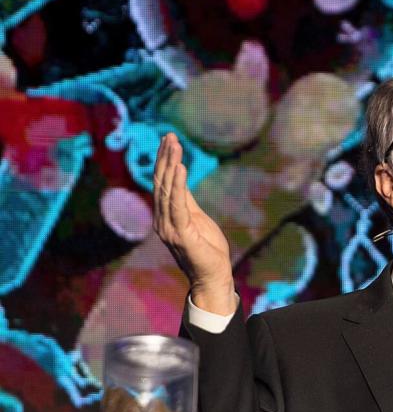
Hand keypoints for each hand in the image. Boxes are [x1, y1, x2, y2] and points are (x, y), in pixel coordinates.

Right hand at [153, 133, 234, 314]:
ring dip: (170, 165)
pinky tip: (180, 168)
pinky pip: (177, 205)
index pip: (162, 183)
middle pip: (161, 182)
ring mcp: (169, 227)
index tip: (169, 140)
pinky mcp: (181, 233)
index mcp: (166, 216)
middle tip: (169, 135)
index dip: (164, 161)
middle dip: (165, 157)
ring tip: (174, 144)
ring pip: (166, 190)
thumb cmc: (207, 249)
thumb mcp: (197, 218)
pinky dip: (178, 185)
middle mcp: (162, 220)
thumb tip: (179, 178)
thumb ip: (186, 200)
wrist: (212, 276)